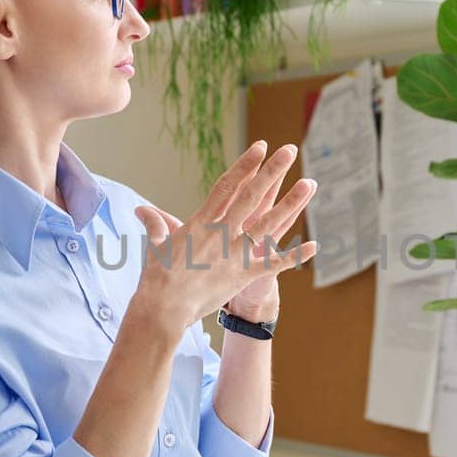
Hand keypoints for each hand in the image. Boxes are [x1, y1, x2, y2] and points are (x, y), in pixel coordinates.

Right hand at [134, 140, 316, 329]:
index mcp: (201, 222)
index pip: (226, 186)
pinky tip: (314, 245)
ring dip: (290, 204)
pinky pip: (272, 264)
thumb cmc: (157, 277)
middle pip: (251, 196)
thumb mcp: (156, 245)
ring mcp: (234, 254)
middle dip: (271, 171)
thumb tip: (142, 209)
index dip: (244, 165)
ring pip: (267, 224)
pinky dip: (293, 256)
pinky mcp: (242, 276)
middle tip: (289, 150)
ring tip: (309, 184)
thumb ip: (155, 223)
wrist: (163, 308)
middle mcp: (221, 233)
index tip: (259, 147)